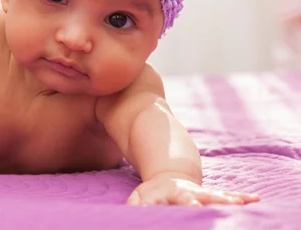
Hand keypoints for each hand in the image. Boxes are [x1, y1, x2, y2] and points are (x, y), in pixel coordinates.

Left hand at [127, 173, 259, 206]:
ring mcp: (198, 193)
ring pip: (211, 195)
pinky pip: (226, 195)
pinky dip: (240, 197)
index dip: (161, 206)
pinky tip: (254, 199)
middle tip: (197, 206)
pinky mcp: (210, 195)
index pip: (162, 202)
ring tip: (238, 203)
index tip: (172, 208)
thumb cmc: (153, 193)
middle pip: (189, 198)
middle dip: (194, 203)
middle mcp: (182, 192)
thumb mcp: (138, 198)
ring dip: (223, 200)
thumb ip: (135, 205)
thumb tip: (136, 213)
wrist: (169, 176)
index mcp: (163, 194)